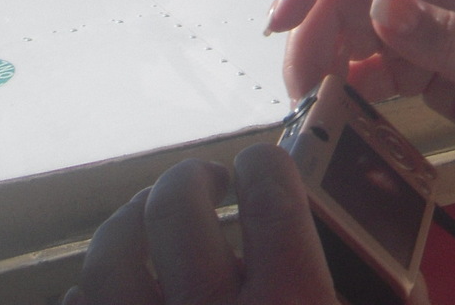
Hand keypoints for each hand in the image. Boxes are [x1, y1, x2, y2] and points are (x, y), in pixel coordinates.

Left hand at [67, 144, 333, 304]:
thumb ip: (348, 281)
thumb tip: (360, 234)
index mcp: (291, 300)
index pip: (270, 194)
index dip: (262, 164)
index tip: (260, 166)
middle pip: (175, 207)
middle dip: (189, 178)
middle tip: (207, 184)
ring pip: (109, 258)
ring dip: (129, 224)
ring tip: (150, 223)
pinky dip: (94, 293)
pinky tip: (123, 294)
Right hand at [266, 0, 454, 184]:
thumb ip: (448, 42)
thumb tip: (384, 5)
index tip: (281, 18)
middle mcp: (437, 3)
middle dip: (311, 34)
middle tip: (301, 91)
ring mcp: (432, 37)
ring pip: (354, 31)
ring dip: (325, 61)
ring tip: (320, 105)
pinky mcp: (430, 71)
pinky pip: (373, 66)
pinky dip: (351, 84)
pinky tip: (348, 108)